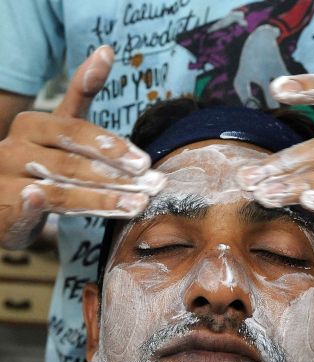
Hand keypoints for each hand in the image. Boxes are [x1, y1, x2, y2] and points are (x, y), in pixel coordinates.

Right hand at [0, 46, 165, 248]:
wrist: (3, 200)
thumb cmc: (38, 163)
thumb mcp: (58, 130)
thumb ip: (80, 95)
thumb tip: (107, 51)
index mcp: (31, 126)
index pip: (75, 132)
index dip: (111, 147)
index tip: (144, 162)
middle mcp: (16, 149)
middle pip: (71, 163)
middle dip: (115, 177)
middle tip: (150, 186)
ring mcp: (7, 180)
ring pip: (58, 191)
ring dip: (99, 200)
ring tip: (135, 206)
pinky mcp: (3, 209)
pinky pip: (21, 210)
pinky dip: (32, 206)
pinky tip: (41, 200)